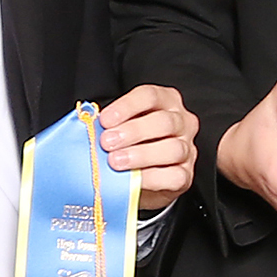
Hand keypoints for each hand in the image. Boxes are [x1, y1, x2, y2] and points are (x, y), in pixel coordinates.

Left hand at [98, 84, 198, 211]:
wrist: (143, 178)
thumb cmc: (130, 144)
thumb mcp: (122, 127)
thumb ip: (111, 125)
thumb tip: (89, 127)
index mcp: (166, 102)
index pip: (150, 96)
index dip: (126, 106)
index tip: (105, 120)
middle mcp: (182, 122)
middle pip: (164, 121)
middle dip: (133, 132)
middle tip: (108, 142)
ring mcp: (187, 149)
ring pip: (172, 148)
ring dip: (141, 155)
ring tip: (116, 161)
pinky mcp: (186, 174)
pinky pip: (174, 176)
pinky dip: (152, 178)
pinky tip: (134, 180)